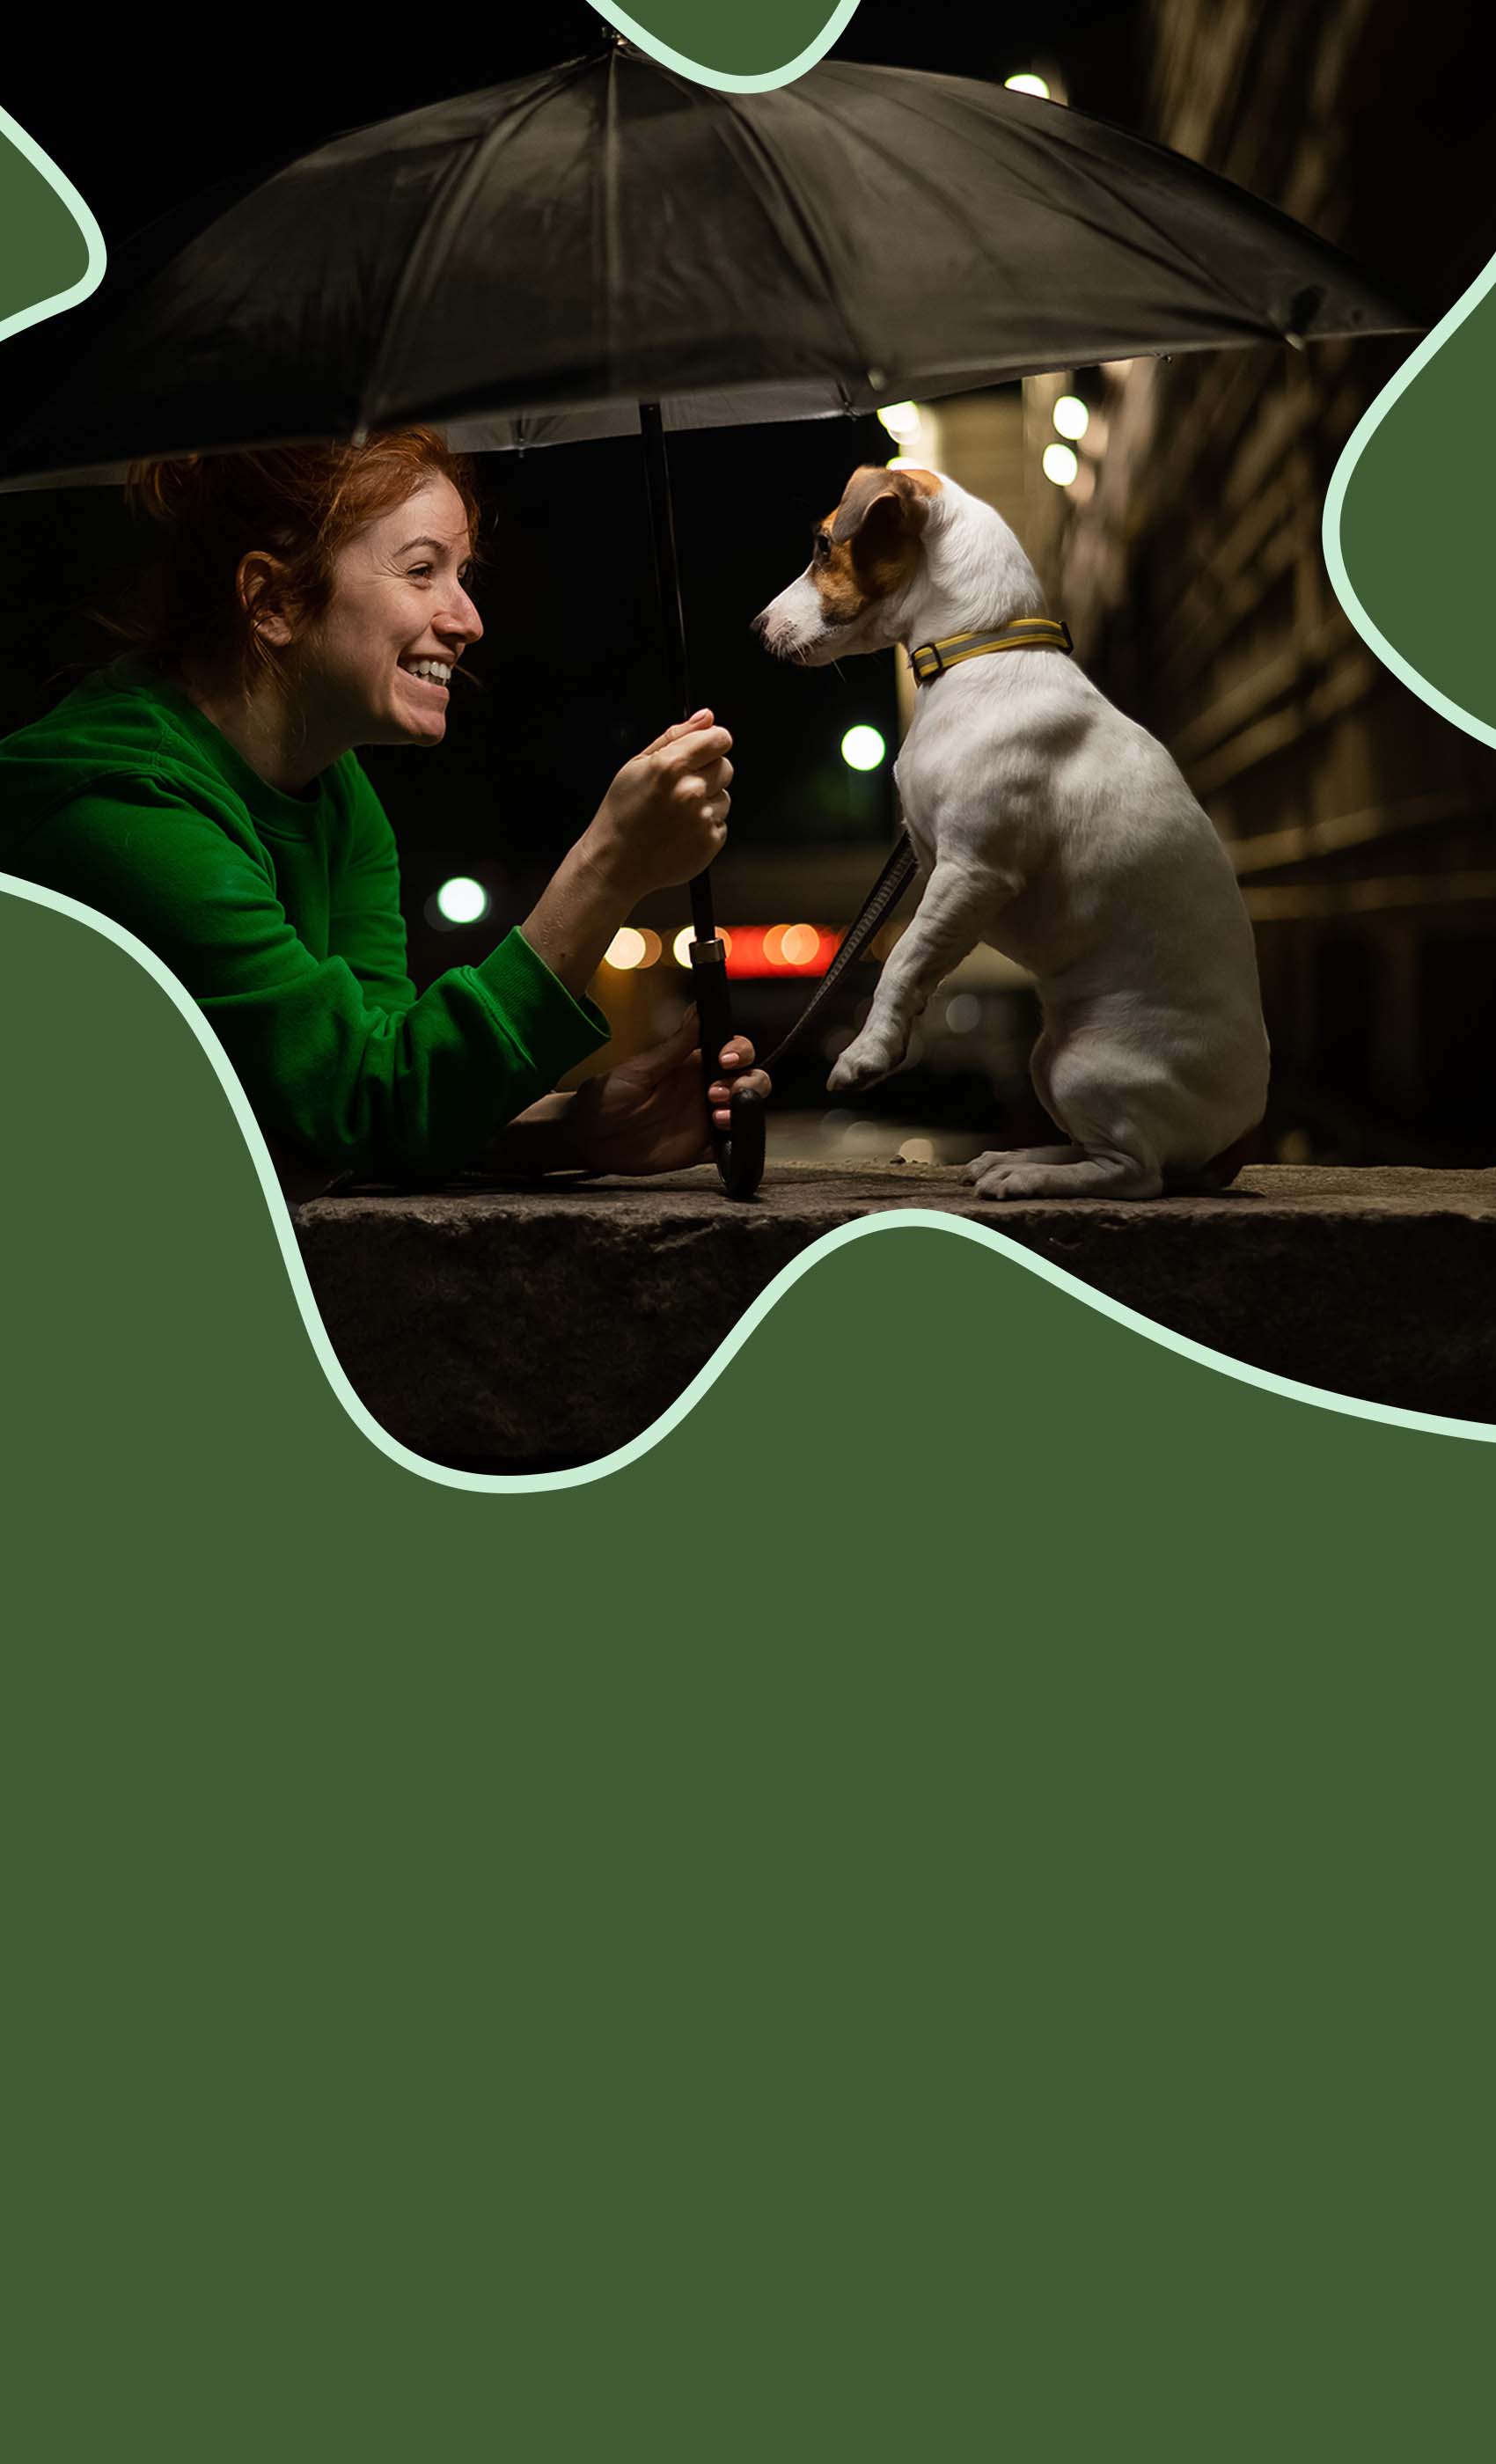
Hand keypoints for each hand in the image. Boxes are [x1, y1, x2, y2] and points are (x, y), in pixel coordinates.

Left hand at [569, 1004, 770, 1174]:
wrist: (589, 1137)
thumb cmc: (608, 1095)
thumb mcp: (639, 1069)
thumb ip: (673, 1047)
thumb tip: (698, 1010)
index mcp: (694, 1064)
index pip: (734, 1051)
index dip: (740, 1052)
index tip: (725, 1058)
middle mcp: (706, 1089)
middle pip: (751, 1080)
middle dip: (748, 1083)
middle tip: (715, 1094)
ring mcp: (706, 1120)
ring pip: (747, 1111)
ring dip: (743, 1111)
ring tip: (716, 1117)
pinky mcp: (701, 1149)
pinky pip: (732, 1146)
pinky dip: (738, 1143)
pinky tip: (723, 1140)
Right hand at [582, 710, 733, 901]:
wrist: (616, 862)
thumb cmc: (623, 811)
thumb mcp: (638, 765)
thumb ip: (676, 736)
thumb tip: (707, 716)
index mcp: (671, 766)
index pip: (719, 739)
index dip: (713, 743)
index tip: (705, 750)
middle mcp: (690, 791)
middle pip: (726, 766)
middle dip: (709, 773)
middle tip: (680, 788)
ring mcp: (702, 819)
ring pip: (725, 797)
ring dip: (707, 802)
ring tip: (676, 815)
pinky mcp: (710, 842)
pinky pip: (721, 823)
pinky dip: (705, 826)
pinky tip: (680, 832)